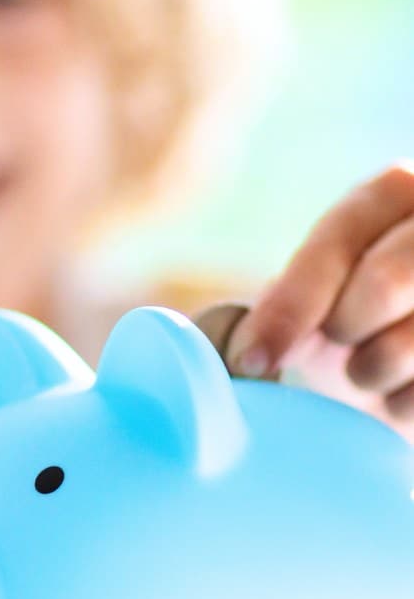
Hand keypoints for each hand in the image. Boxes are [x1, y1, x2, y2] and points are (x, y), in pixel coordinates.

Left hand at [226, 163, 413, 434]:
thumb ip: (285, 302)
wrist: (412, 345)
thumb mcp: (329, 294)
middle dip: (346, 331)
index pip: (341, 238)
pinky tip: (403, 395)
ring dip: (377, 370)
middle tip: (345, 348)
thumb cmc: (367, 321)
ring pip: (411, 341)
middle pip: (383, 283)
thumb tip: (204, 347)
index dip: (292, 303)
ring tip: (373, 370)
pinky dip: (408, 406)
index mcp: (395, 192)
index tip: (253, 362)